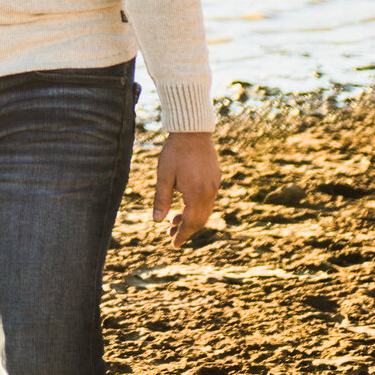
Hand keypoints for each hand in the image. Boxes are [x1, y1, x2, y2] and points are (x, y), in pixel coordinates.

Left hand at [154, 132, 220, 247]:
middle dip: (186, 229)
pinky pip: (209, 199)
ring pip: (206, 210)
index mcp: (197, 193)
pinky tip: (185, 204)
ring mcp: (215, 184)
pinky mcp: (216, 177)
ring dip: (191, 218)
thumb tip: (158, 222)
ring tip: (175, 220)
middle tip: (170, 234)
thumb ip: (162, 200)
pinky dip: (198, 207)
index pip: (191, 223)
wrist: (192, 130)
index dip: (182, 235)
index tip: (173, 245)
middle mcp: (210, 192)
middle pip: (200, 220)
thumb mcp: (164, 176)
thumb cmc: (174, 152)